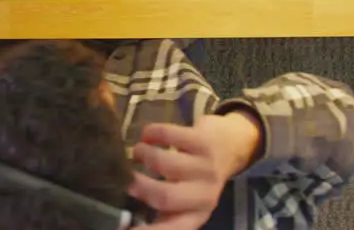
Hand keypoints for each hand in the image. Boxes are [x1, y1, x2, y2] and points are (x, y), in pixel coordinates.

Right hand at [128, 112, 262, 229]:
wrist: (231, 147)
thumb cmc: (197, 179)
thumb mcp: (185, 202)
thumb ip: (161, 211)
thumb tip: (124, 223)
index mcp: (195, 216)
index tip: (122, 227)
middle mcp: (204, 196)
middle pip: (165, 196)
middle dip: (140, 186)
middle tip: (127, 177)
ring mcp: (206, 167)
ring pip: (165, 162)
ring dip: (143, 154)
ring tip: (137, 152)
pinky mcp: (203, 141)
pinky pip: (169, 134)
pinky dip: (151, 133)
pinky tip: (147, 135)